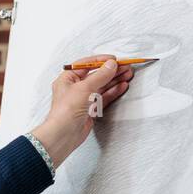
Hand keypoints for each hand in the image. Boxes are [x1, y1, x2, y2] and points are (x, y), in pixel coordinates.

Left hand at [30, 54, 132, 168]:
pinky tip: (122, 86)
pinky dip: (113, 91)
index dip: (101, 61)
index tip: (114, 59)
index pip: (86, 65)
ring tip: (128, 74)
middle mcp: (74, 87)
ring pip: (102, 86)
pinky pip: (103, 97)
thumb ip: (100, 75)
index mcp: (68, 78)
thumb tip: (111, 64)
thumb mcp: (84, 88)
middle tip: (126, 67)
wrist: (64, 134)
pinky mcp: (90, 109)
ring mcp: (83, 99)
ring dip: (115, 80)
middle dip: (111, 71)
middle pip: (96, 75)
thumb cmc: (67, 110)